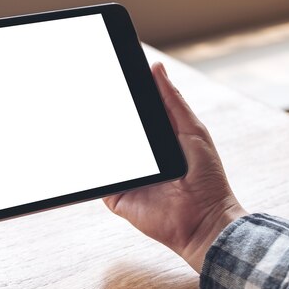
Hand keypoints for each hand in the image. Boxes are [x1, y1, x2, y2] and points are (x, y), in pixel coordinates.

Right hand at [103, 63, 246, 272]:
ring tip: (82, 120)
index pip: (133, 115)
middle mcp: (139, 158)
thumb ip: (173, 101)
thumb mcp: (192, 131)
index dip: (122, 97)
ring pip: (104, 154)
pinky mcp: (116, 197)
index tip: (109, 77)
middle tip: (87, 95)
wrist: (203, 220)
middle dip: (102, 116)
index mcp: (156, 140)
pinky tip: (87, 152)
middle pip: (115, 133)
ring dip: (95, 141)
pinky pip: (99, 180)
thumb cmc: (206, 177)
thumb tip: (156, 68)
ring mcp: (126, 177)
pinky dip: (92, 168)